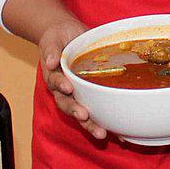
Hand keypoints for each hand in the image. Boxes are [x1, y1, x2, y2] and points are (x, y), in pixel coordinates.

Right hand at [38, 18, 102, 138]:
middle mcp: (64, 89)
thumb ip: (51, 50)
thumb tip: (50, 62)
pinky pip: (98, 109)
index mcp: (54, 76)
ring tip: (101, 133)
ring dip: (90, 124)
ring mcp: (78, 93)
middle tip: (84, 116)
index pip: (55, 83)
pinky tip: (119, 133)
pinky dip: (107, 122)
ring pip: (81, 112)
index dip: (61, 86)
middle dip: (75, 111)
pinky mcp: (91, 94)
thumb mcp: (52, 39)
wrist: (66, 35)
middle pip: (67, 104)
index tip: (68, 88)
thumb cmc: (58, 38)